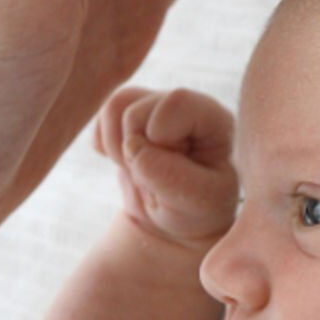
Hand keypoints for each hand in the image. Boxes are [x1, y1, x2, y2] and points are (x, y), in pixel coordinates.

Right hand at [94, 86, 237, 247]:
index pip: (177, 102)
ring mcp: (157, 104)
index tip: (176, 169)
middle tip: (155, 178)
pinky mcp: (130, 111)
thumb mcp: (197, 201)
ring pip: (115, 107)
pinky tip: (127, 163)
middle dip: (136, 153)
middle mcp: (187, 103)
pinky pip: (102, 113)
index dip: (162, 138)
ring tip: (141, 171)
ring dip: (118, 149)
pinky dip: (105, 145)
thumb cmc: (196, 209)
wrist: (175, 217)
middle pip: (136, 110)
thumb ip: (171, 176)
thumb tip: (132, 145)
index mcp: (216, 118)